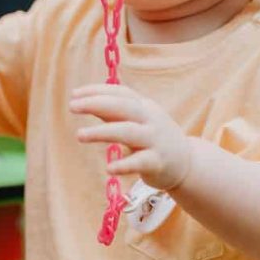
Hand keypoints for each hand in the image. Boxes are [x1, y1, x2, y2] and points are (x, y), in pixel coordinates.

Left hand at [70, 84, 192, 190]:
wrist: (187, 163)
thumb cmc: (152, 138)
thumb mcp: (135, 120)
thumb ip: (111, 112)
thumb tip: (81, 100)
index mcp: (143, 106)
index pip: (120, 93)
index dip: (97, 91)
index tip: (74, 94)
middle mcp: (150, 119)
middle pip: (123, 107)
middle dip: (96, 103)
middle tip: (72, 107)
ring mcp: (155, 140)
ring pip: (128, 132)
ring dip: (102, 132)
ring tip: (79, 135)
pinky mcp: (158, 162)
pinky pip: (140, 162)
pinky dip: (124, 165)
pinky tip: (109, 169)